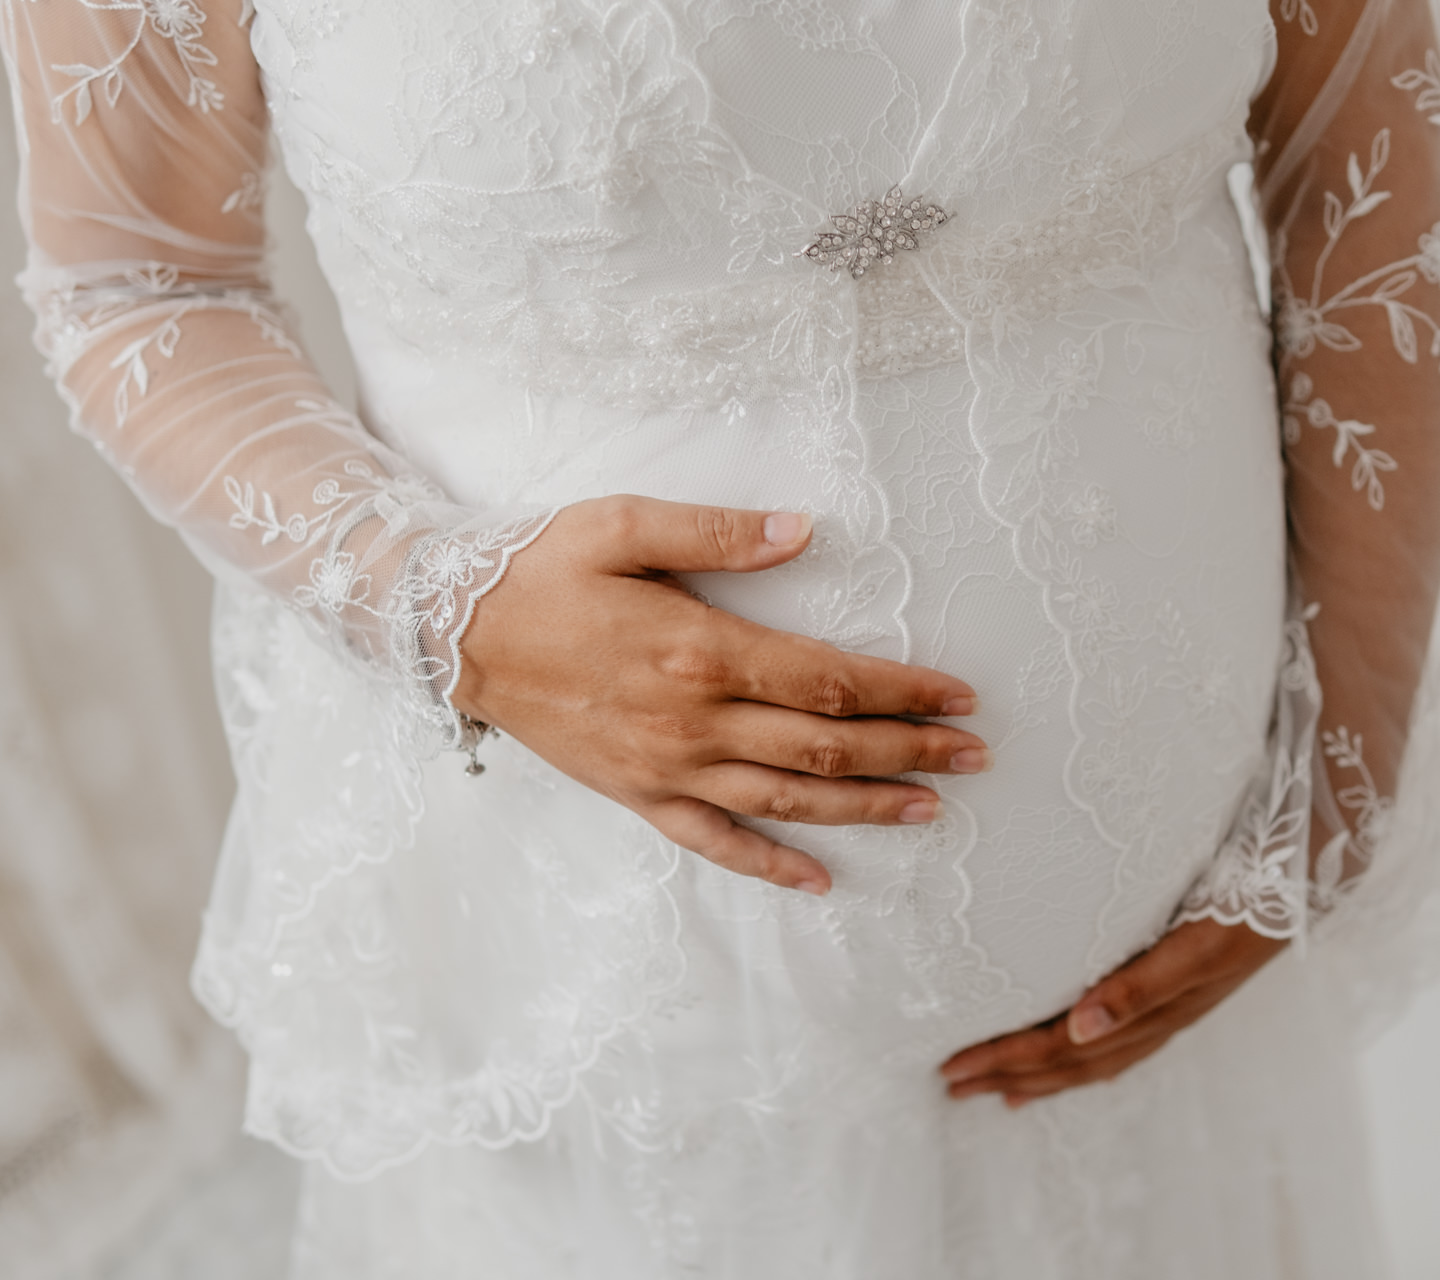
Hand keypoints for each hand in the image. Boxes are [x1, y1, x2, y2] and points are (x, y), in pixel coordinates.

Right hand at [453, 494, 991, 896]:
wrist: (453, 635)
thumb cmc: (540, 571)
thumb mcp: (622, 526)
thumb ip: (717, 532)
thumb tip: (804, 529)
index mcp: (700, 652)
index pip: (830, 680)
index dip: (903, 689)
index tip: (959, 695)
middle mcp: (692, 723)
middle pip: (826, 747)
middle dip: (910, 751)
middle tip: (975, 755)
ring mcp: (666, 769)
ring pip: (788, 800)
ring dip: (866, 808)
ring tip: (933, 808)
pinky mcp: (638, 796)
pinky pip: (714, 842)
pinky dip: (770, 865)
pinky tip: (820, 881)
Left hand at [939, 919, 1285, 1105]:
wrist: (1316, 860)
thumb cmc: (1258, 887)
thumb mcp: (1204, 937)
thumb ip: (1145, 986)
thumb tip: (1082, 1031)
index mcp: (1162, 998)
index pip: (1073, 1044)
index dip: (1014, 1059)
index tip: (957, 1067)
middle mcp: (1168, 1007)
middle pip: (1080, 1058)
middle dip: (1014, 1072)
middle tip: (950, 1082)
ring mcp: (1180, 1001)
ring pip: (1101, 1055)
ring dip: (1043, 1074)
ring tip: (992, 1088)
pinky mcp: (1187, 987)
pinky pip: (1127, 1038)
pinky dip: (1086, 1056)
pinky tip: (1064, 1057)